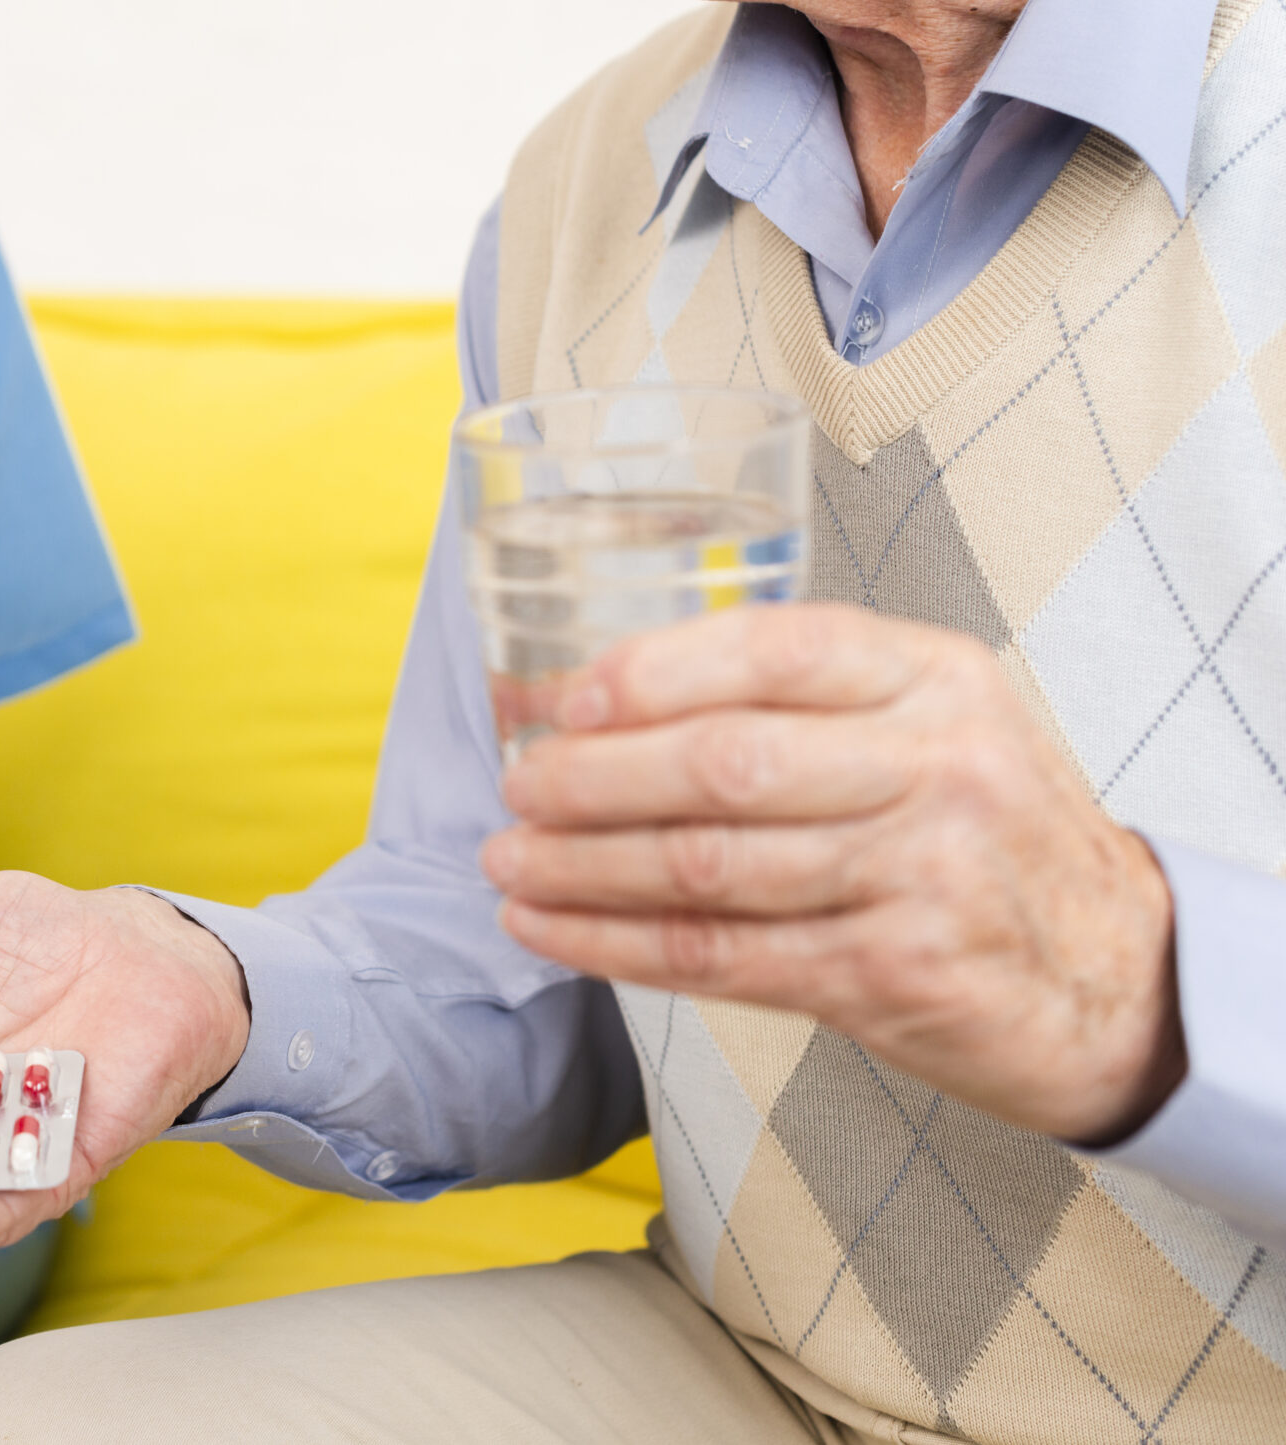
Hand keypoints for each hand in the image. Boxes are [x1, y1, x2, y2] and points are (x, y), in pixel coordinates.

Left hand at [481, 602, 1186, 1144]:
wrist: (1119, 977)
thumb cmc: (982, 834)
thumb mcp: (927, 724)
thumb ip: (788, 700)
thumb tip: (581, 691)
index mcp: (934, 676)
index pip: (774, 650)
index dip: (651, 673)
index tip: (563, 699)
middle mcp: (937, 764)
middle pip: (725, 763)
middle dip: (593, 778)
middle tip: (517, 787)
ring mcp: (921, 872)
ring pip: (710, 865)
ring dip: (583, 867)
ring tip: (509, 863)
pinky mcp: (894, 972)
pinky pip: (723, 954)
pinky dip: (617, 944)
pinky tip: (553, 928)